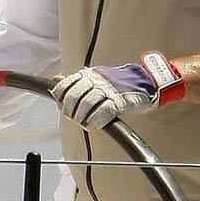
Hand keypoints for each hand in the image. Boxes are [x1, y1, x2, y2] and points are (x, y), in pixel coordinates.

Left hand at [52, 51, 184, 128]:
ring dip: (81, 117)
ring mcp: (108, 91)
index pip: (67, 84)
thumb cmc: (118, 81)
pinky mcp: (119, 101)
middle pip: (74, 96)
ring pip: (86, 104)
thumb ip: (75, 80)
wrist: (143, 80)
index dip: (60, 96)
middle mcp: (97, 81)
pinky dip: (95, 121)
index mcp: (90, 74)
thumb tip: (55, 79)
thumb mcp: (94, 76)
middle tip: (73, 117)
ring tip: (83, 122)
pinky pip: (103, 112)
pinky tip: (93, 125)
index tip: (61, 104)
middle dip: (69, 110)